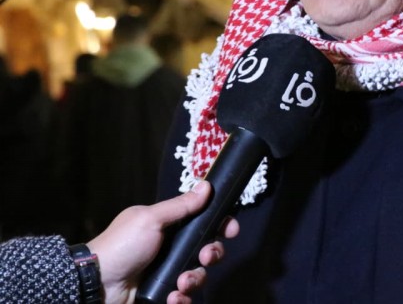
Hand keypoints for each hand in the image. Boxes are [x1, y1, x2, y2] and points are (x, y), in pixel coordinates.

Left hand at [86, 181, 239, 303]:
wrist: (96, 285)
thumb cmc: (122, 246)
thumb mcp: (151, 219)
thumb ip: (181, 206)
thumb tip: (206, 186)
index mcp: (169, 227)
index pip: (203, 223)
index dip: (220, 226)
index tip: (230, 230)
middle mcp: (171, 249)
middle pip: (207, 250)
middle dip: (212, 254)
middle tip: (205, 257)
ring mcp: (167, 272)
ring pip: (199, 275)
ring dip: (195, 279)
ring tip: (181, 283)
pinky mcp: (163, 293)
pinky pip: (184, 297)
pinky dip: (182, 298)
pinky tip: (173, 297)